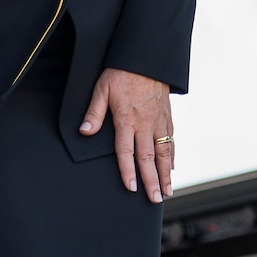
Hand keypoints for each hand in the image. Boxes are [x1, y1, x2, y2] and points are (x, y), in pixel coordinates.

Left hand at [80, 67, 174, 201]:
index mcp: (127, 119)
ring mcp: (159, 121)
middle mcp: (145, 123)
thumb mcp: (102, 89)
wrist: (147, 57)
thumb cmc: (121, 72)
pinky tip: (171, 168)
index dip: (128, 171)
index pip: (127, 151)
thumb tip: (84, 131)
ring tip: (167, 191)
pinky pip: (171, 140)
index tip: (132, 188)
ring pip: (164, 152)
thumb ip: (94, 112)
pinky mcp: (167, 116)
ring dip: (166, 173)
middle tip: (155, 200)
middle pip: (148, 157)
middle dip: (152, 181)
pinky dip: (172, 156)